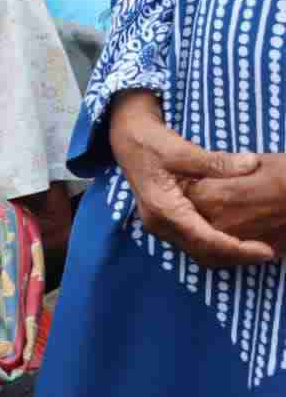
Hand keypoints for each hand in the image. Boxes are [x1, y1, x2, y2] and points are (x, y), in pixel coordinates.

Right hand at [109, 90, 273, 266]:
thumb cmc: (151, 144)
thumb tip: (252, 164)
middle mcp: (160, 224)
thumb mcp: (183, 150)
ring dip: (226, 253)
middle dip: (235, 256)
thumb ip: (218, 161)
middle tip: (267, 252)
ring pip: (198, 251)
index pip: (205, 239)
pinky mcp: (166, 222)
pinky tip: (235, 237)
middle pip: (203, 252)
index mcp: (163, 209)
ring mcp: (161, 225)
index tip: (265, 251)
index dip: (237, 248)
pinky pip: (194, 242)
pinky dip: (216, 244)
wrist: (127, 140)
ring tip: (254, 248)